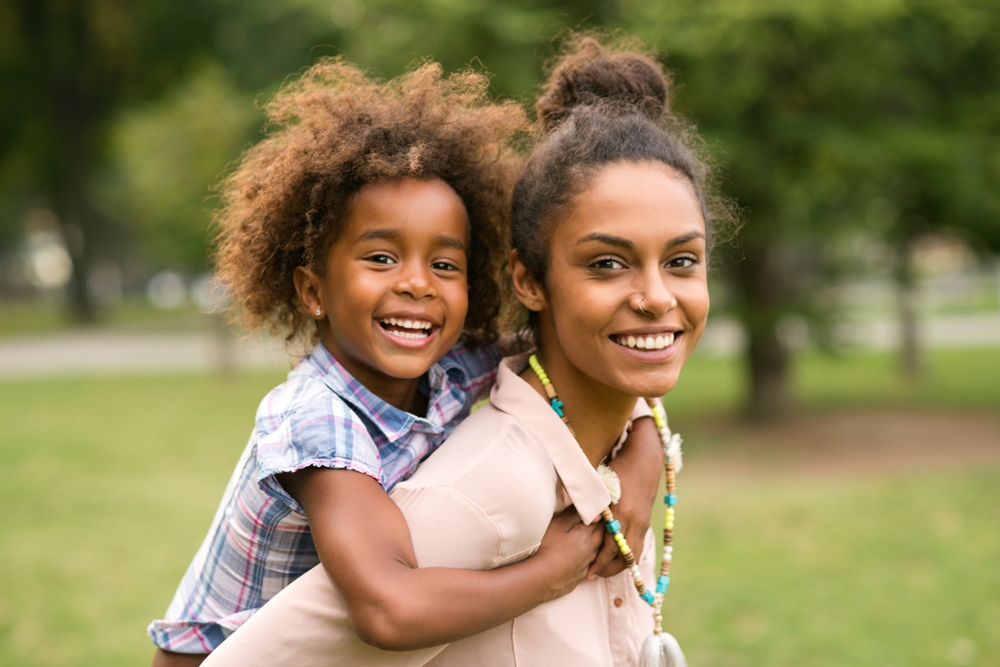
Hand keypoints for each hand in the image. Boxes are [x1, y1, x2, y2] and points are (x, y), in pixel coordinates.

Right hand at [532, 507, 604, 600]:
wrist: (543, 577)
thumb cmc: (549, 547)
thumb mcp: (559, 524)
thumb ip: (574, 514)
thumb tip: (591, 509)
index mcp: (586, 535)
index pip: (600, 521)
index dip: (601, 514)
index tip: (603, 509)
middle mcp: (591, 549)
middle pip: (603, 536)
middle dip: (604, 528)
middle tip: (604, 521)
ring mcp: (586, 564)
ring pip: (599, 551)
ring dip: (601, 544)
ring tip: (598, 538)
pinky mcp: (580, 576)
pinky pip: (592, 566)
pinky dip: (594, 560)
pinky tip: (590, 560)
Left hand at [588, 415, 660, 578]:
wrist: (645, 460)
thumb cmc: (618, 468)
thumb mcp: (599, 480)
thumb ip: (584, 494)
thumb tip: (563, 500)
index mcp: (621, 512)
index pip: (611, 548)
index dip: (599, 563)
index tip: (588, 574)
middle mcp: (634, 521)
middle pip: (625, 556)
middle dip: (609, 570)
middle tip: (593, 576)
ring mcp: (643, 522)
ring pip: (635, 554)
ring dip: (621, 566)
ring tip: (604, 571)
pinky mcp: (646, 522)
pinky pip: (639, 546)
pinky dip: (629, 556)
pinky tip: (617, 559)